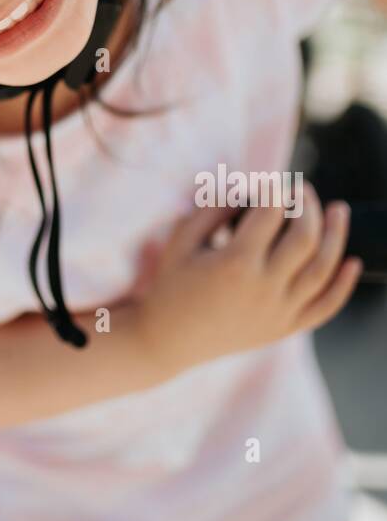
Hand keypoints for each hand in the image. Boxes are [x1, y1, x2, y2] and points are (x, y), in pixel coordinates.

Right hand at [136, 183, 361, 376]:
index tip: (272, 181)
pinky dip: (343, 285)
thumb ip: (215, 208)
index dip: (275, 189)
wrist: (168, 339)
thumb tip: (250, 188)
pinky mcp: (284, 329)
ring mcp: (278, 312)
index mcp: (235, 263)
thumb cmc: (172, 283)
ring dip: (337, 235)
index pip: (271, 213)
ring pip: (322, 270)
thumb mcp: (182, 239)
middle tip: (304, 191)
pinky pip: (324, 308)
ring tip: (339, 211)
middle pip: (305, 237)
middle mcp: (263, 288)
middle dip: (309, 206)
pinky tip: (353, 262)